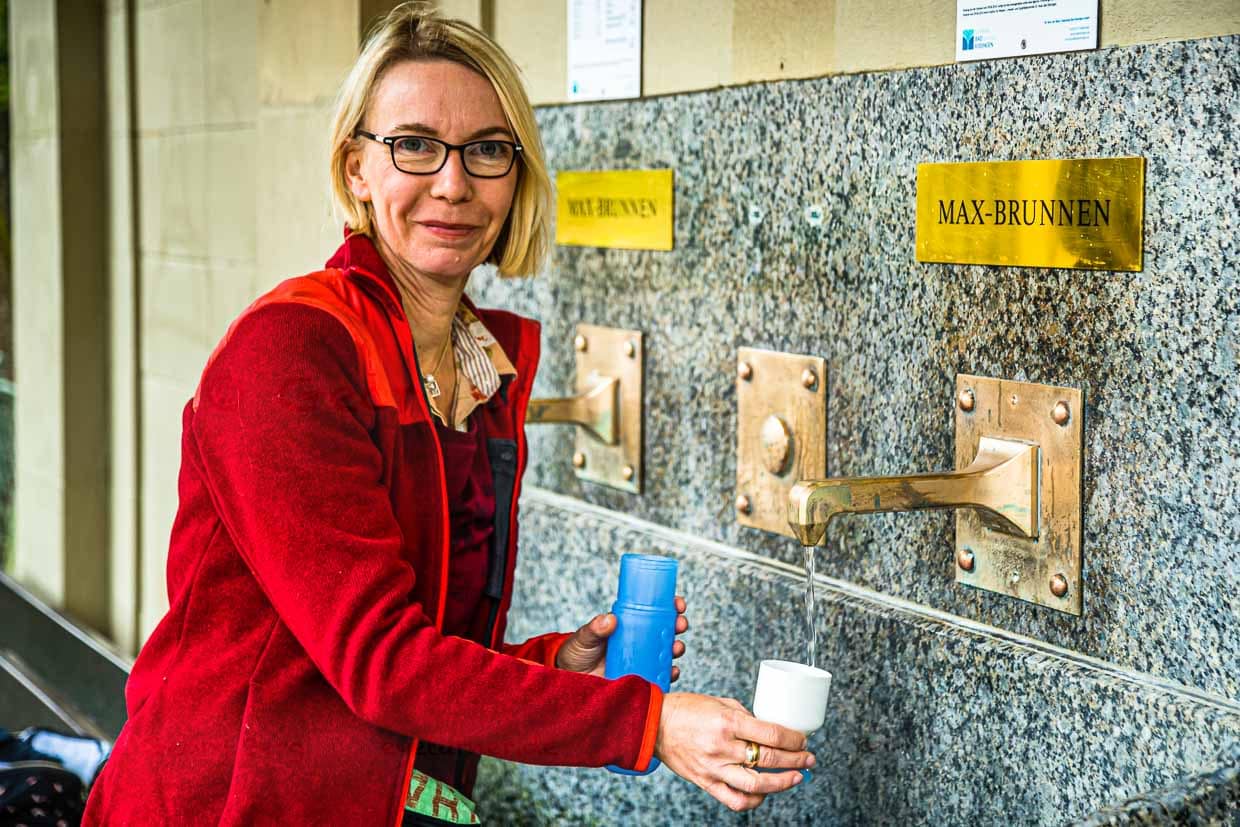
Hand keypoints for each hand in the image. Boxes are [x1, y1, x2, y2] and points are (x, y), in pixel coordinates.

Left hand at [555, 596, 688, 679]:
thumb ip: (595, 628)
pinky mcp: (642, 680)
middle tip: (679, 624)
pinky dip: (670, 674)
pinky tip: (671, 672)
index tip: (677, 604)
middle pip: (666, 630)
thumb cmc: (578, 653)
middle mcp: (639, 641)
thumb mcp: (585, 637)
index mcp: (629, 625)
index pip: (654, 611)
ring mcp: (642, 660)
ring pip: (667, 652)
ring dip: (676, 648)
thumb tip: (610, 619)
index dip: (670, 606)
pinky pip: (661, 677)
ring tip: (675, 648)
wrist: (570, 681)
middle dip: (678, 625)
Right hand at [654, 693, 814, 811]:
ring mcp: (714, 768)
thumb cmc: (686, 709)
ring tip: (797, 777)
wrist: (653, 725)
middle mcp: (722, 747)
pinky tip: (766, 792)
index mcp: (727, 722)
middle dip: (796, 759)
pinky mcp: (706, 782)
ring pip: (757, 784)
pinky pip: (735, 800)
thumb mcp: (719, 702)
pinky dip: (755, 800)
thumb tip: (768, 728)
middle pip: (769, 759)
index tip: (803, 739)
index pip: (771, 733)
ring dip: (783, 782)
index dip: (793, 739)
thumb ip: (745, 716)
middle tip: (809, 757)